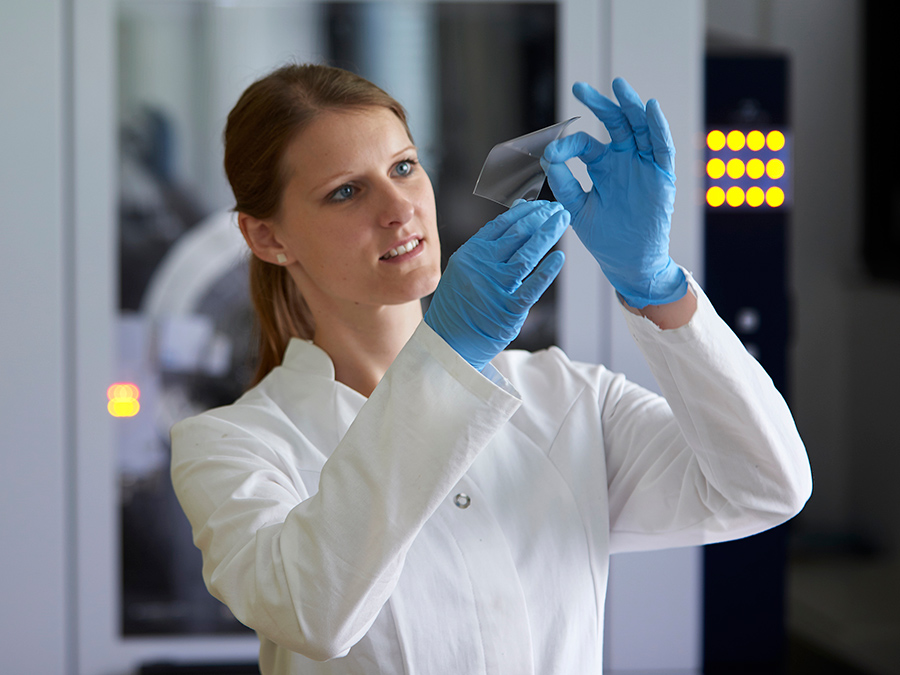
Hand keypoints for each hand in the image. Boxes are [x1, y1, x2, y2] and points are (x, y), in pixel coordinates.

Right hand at [424, 200, 567, 370]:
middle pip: (517, 235)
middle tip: (558, 209)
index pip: (502, 224)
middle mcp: (481, 267)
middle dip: (541, 218)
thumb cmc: (459, 303)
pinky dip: (547, 271)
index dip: (525, 212)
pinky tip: (559, 257)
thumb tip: (518, 211)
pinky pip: (532, 287)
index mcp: (470, 254)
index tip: (542, 205)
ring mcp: (495, 288)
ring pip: (527, 256)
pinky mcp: (508, 310)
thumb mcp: (465, 267)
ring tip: (562, 222)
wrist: (448, 342)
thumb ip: (490, 242)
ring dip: (548, 235)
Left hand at [541, 78, 686, 307]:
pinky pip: (662, 146)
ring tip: (618, 85)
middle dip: (599, 105)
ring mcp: (644, 165)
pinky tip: (649, 108)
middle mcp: (624, 160)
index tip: (553, 153)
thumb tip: (548, 156)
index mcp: (603, 167)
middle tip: (579, 89)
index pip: (585, 144)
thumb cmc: (604, 237)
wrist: (629, 262)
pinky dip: (658, 127)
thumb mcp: (577, 208)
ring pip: (639, 128)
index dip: (568, 144)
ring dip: (630, 106)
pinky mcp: (662, 175)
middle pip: (614, 124)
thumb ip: (563, 182)